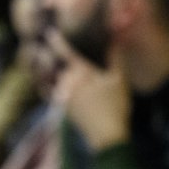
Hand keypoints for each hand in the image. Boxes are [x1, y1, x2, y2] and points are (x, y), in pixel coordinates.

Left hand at [48, 29, 131, 150]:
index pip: (65, 53)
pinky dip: (50, 85)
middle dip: (55, 57)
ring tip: (51, 64)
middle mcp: (67, 83)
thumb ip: (115, 59)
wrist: (106, 136)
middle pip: (57, 65)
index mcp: (81, 73)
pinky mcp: (62, 108)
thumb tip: (115, 41)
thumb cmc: (116, 107)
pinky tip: (54, 83)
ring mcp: (63, 97)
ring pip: (54, 78)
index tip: (48, 32)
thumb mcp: (119, 81)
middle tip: (52, 48)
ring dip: (52, 71)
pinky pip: (53, 92)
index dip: (56, 41)